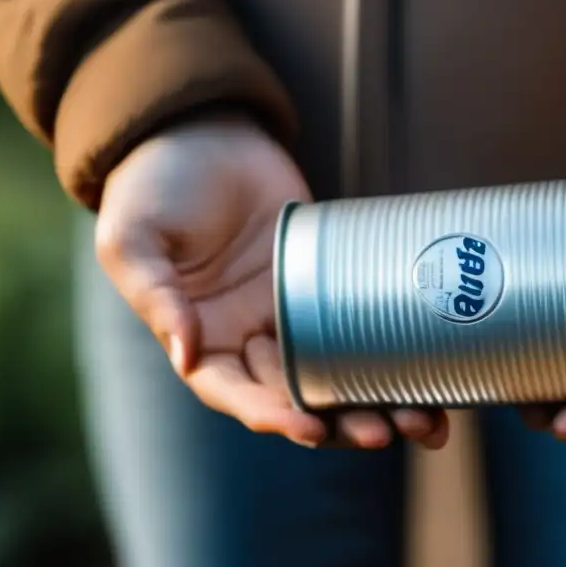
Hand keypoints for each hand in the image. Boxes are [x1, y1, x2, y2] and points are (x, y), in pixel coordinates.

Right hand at [95, 118, 448, 449]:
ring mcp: (293, 313)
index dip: (273, 415)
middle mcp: (249, 338)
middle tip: (385, 433)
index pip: (237, 393)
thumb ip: (154, 295)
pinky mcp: (328, 285)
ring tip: (424, 419)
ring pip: (339, 370)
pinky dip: (394, 351)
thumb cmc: (154, 186)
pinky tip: (432, 369)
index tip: (310, 428)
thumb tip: (184, 356)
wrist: (204, 133)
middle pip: (299, 395)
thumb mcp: (133, 239)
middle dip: (341, 420)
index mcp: (200, 341)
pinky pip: (364, 324)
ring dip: (379, 399)